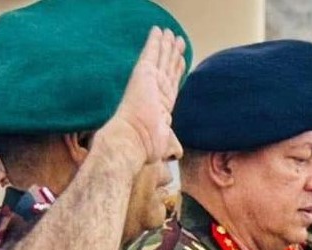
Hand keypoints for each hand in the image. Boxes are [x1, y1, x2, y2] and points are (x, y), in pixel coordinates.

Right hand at [101, 27, 186, 166]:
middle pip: (166, 68)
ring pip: (161, 58)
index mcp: (159, 105)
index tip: (180, 61)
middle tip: (178, 40)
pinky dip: (155, 41)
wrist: (131, 140)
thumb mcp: (162, 144)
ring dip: (167, 45)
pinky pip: (151, 53)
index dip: (176, 71)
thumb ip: (169, 145)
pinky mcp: (143, 74)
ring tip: (174, 34)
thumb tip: (175, 156)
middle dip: (173, 54)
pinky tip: (159, 30)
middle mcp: (154, 91)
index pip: (170, 84)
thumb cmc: (144, 148)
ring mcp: (148, 82)